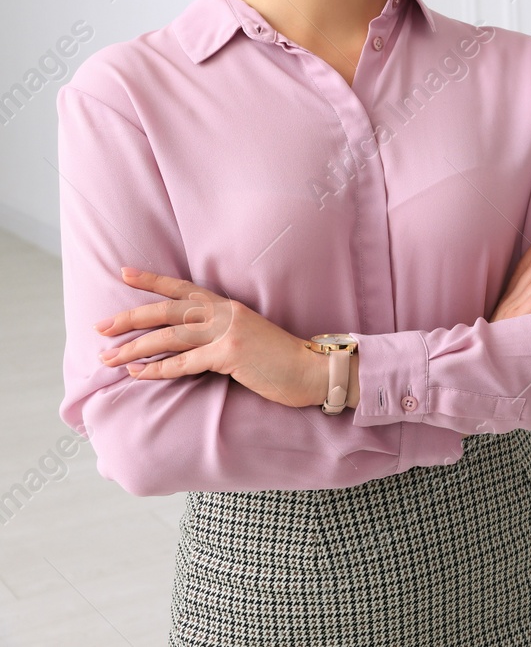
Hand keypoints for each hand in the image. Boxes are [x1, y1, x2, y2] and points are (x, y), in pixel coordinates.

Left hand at [97, 269, 326, 408]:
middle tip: (101, 328)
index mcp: (229, 306)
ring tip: (108, 358)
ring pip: (169, 337)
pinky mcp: (230, 354)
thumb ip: (221, 332)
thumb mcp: (249, 336)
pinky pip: (184, 363)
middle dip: (130, 318)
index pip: (184, 289)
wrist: (313, 370)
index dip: (153, 280)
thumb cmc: (281, 359)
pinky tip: (138, 374)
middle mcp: (226, 313)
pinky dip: (157, 369)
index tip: (124, 272)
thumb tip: (188, 343)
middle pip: (168, 311)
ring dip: (134, 349)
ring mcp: (228, 332)